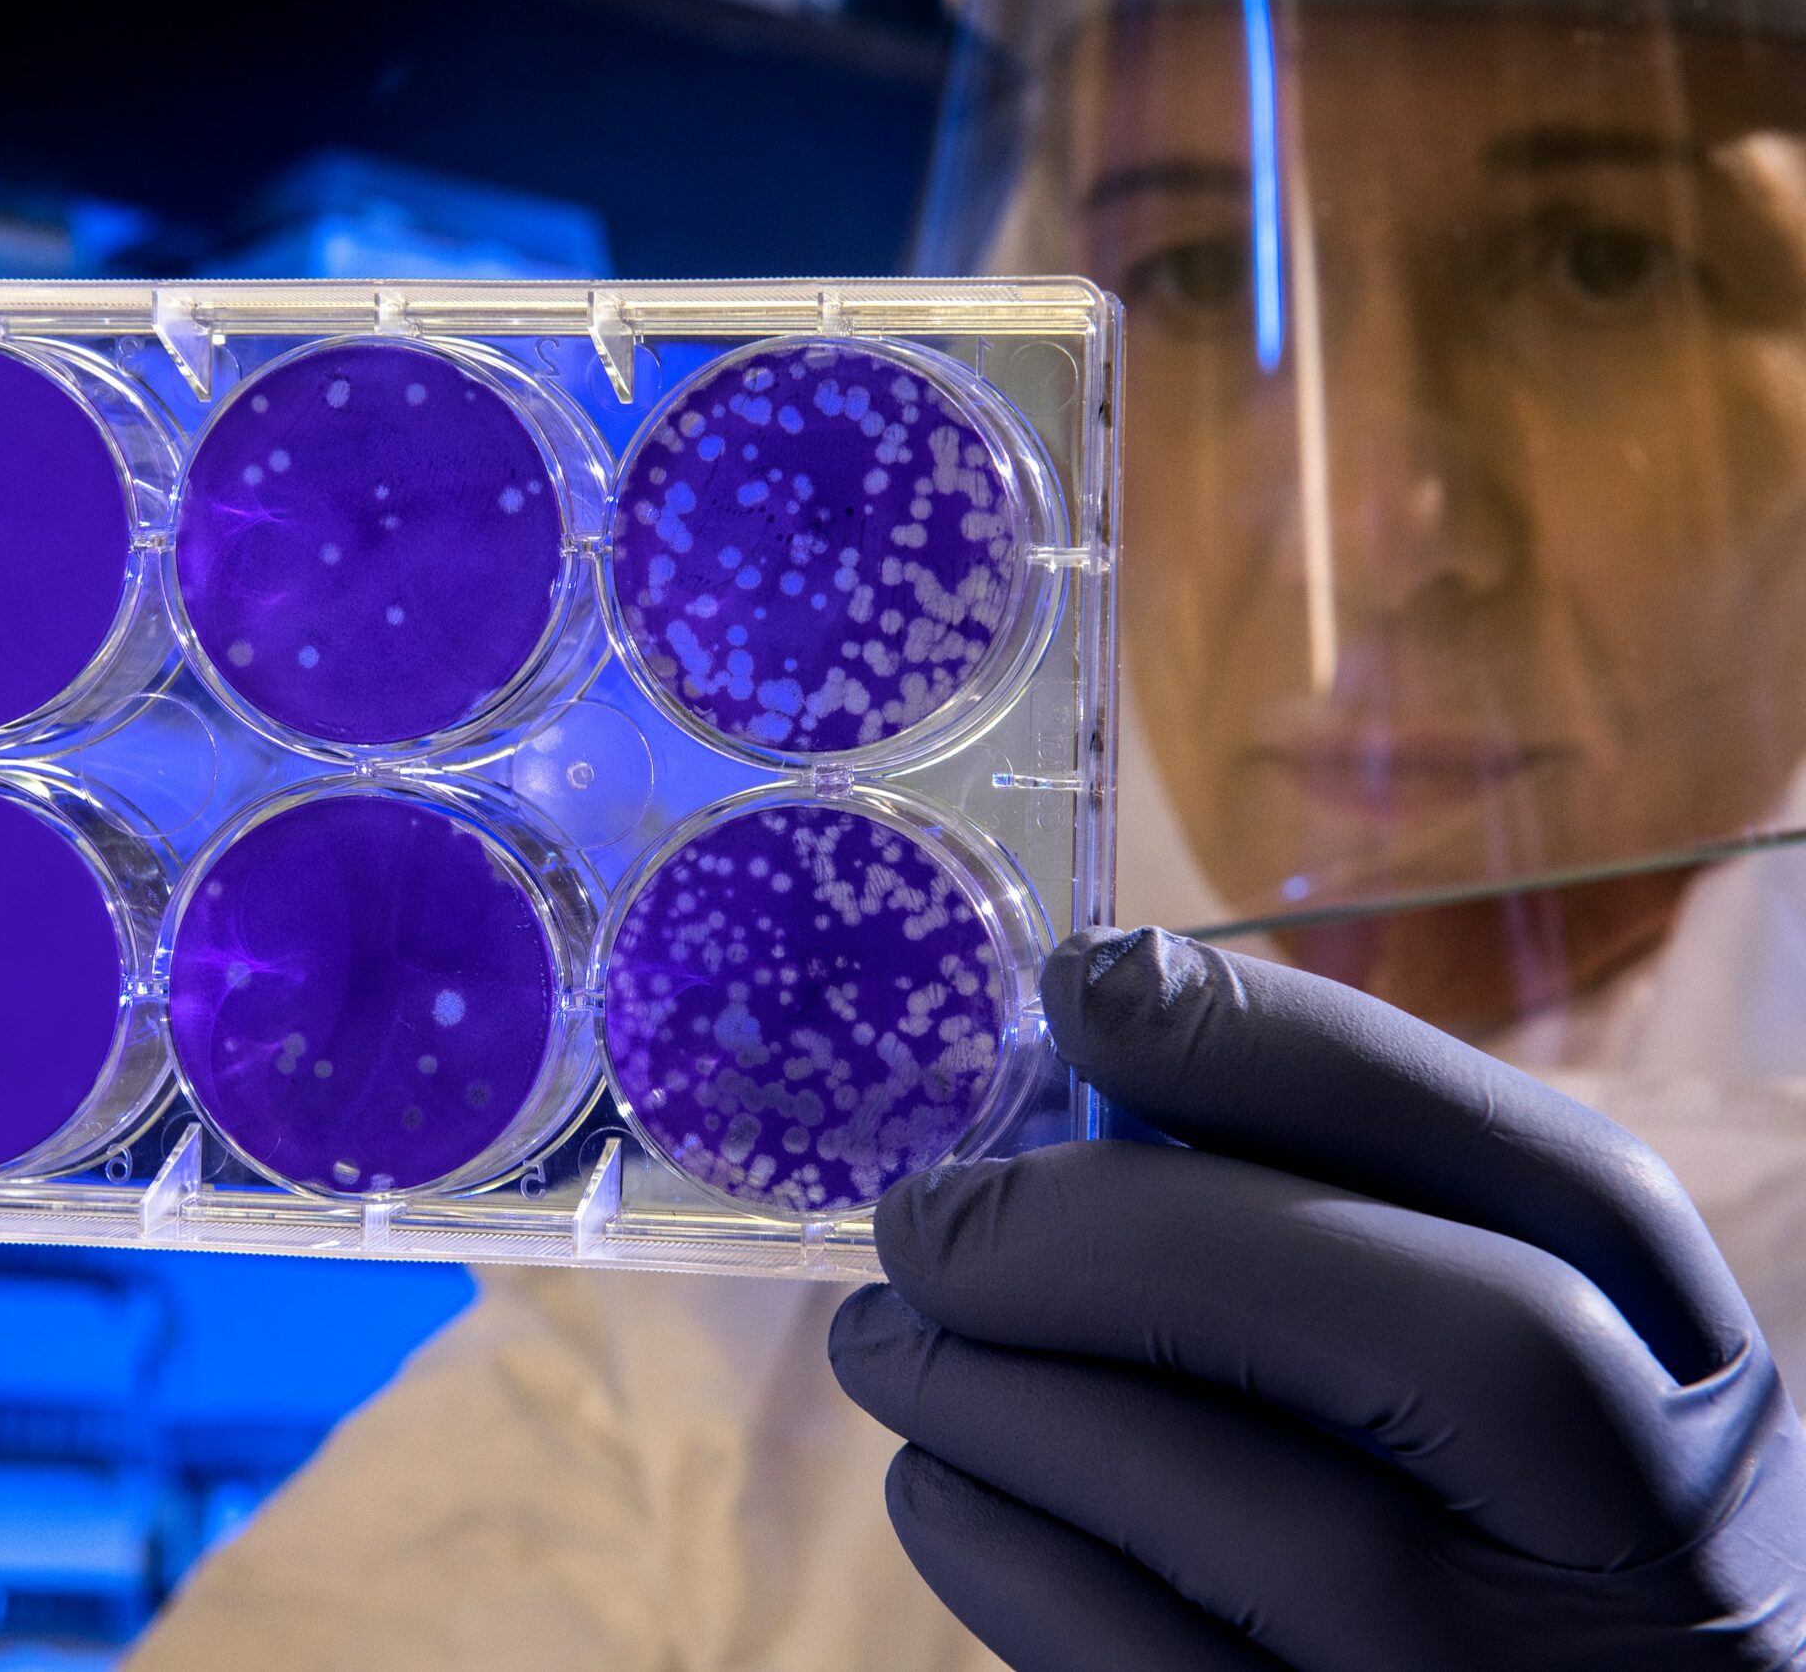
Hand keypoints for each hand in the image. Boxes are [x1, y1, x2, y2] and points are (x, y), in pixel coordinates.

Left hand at [830, 927, 1805, 1670]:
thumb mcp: (1497, 1393)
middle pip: (1451, 1340)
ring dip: (1007, 1393)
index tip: (1088, 982)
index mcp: (1697, 1396)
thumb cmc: (1461, 1549)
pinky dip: (1001, 1548)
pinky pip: (1133, 1667)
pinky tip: (940, 1477)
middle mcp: (1656, 1557)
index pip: (1571, 1183)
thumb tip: (1078, 1091)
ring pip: (1252, 1518)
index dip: (1314, 1060)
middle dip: (1141, 1236)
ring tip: (888, 1335)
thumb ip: (1347, 1244)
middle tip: (926, 1212)